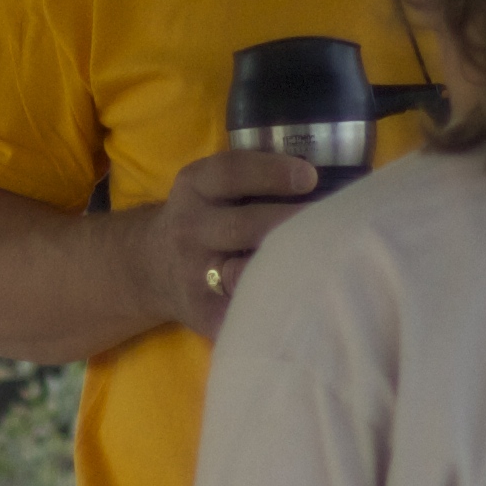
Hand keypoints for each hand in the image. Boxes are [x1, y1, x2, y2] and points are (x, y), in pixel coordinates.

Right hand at [125, 148, 323, 343]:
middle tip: (335, 223)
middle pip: (242, 226)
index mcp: (195, 188)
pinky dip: (273, 308)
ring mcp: (194, 274)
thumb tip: (324, 180)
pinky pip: (242, 313)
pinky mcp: (203, 312)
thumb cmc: (205, 220)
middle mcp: (190, 229)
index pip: (230, 173)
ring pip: (243, 273)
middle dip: (290, 223)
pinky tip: (306, 303)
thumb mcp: (210, 188)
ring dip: (286, 268)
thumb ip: (251, 181)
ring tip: (328, 263)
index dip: (270, 173)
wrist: (150, 266)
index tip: (310, 178)